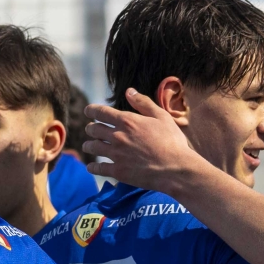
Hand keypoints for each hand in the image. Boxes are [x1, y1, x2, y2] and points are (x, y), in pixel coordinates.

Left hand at [80, 89, 218, 193]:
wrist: (175, 169)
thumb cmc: (172, 141)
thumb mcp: (162, 116)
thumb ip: (143, 103)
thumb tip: (129, 91)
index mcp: (127, 121)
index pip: (101, 112)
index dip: (91, 110)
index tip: (88, 111)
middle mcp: (117, 136)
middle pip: (94, 129)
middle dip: (91, 128)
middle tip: (91, 129)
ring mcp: (116, 155)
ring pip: (93, 147)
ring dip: (88, 145)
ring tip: (88, 146)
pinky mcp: (118, 171)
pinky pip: (98, 168)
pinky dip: (92, 167)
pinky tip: (91, 167)